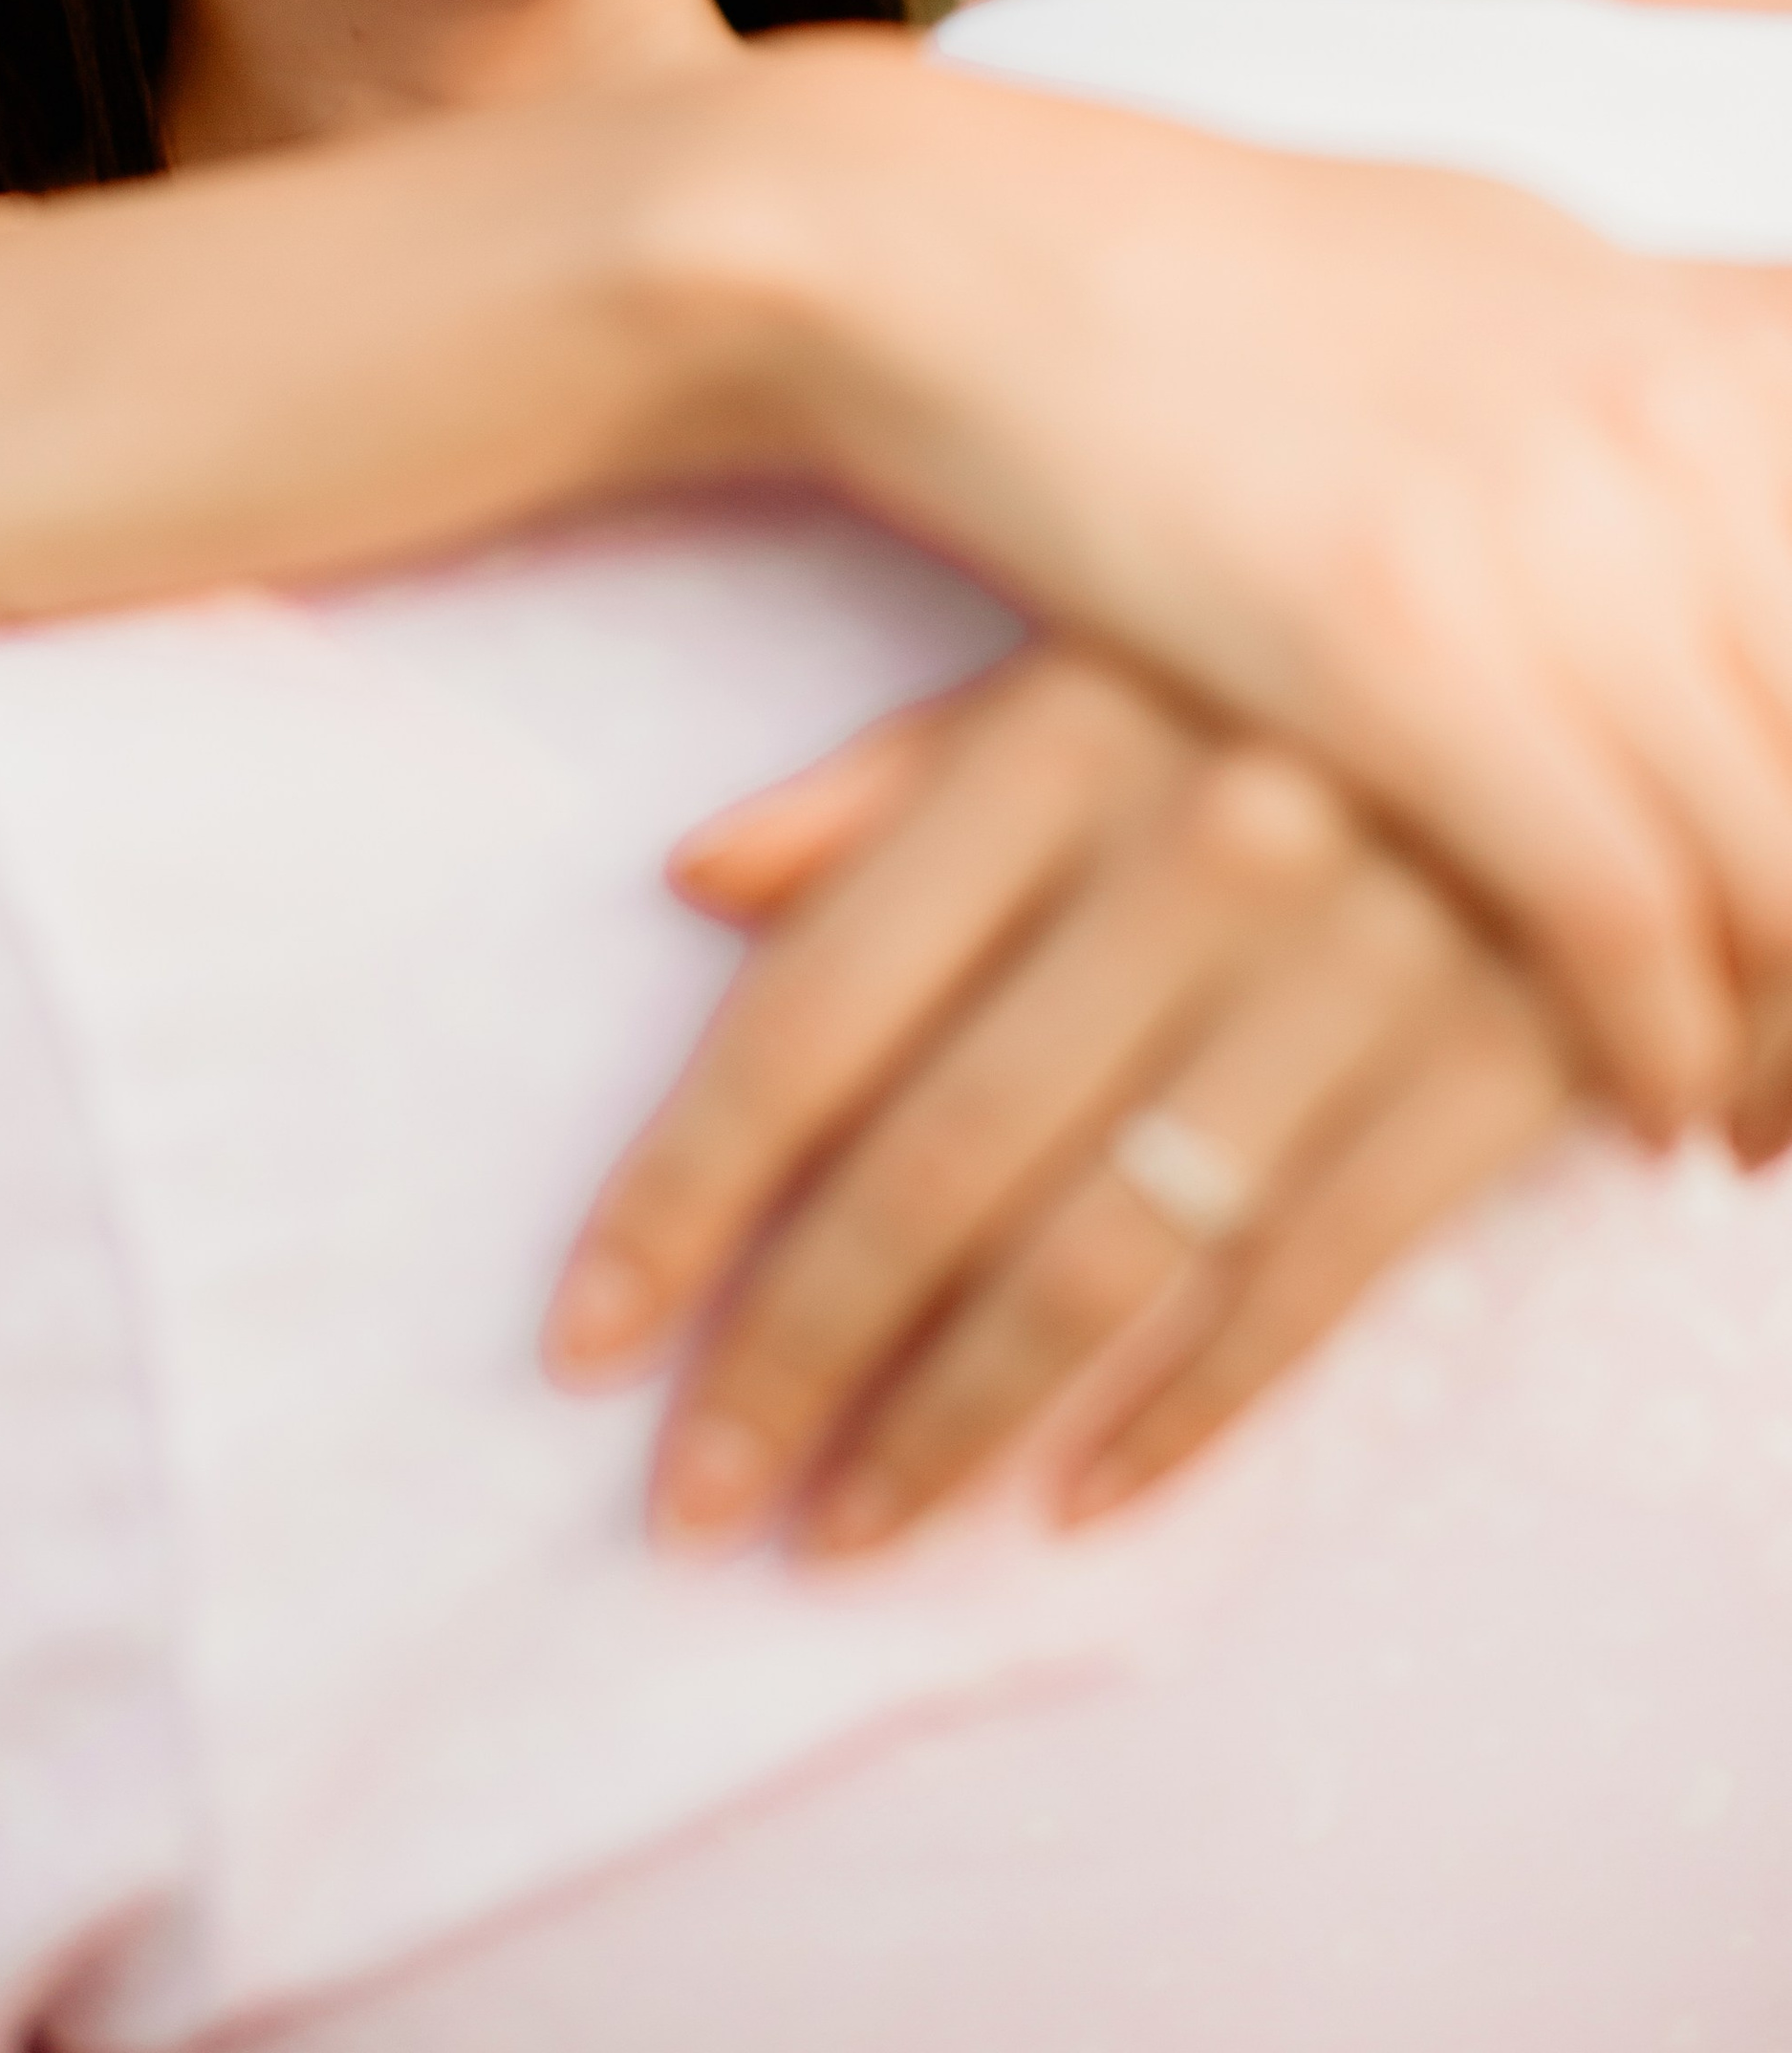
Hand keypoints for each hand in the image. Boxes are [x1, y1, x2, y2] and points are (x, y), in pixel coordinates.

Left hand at [547, 647, 1573, 1553]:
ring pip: (1106, 1256)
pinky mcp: (1500, 1071)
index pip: (815, 1014)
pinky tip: (1071, 1503)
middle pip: (938, 1164)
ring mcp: (1362, 971)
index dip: (679, 1197)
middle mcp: (1200, 856)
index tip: (582, 1345)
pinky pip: (1307, 1288)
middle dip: (794, 1356)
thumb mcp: (1092, 664)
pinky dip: (1182, 1417)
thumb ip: (888, 778)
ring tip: (842, 1530)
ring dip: (953, 1424)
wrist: (1612, 674)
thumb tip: (684, 879)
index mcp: (1063, 741)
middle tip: (692, 1496)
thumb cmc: (1290, 669)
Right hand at [696, 40, 1791, 1137]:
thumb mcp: (1477, 265)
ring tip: (1749, 1122)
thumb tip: (1755, 390)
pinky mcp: (1403, 658)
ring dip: (1787, 1034)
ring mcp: (1547, 539)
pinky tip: (1641, 1111)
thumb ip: (1641, 363)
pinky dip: (1661, 1041)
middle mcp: (1665, 430)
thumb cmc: (1187, 268)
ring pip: (1779, 864)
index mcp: (1696, 342)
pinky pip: (1621, 911)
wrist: (951, 252)